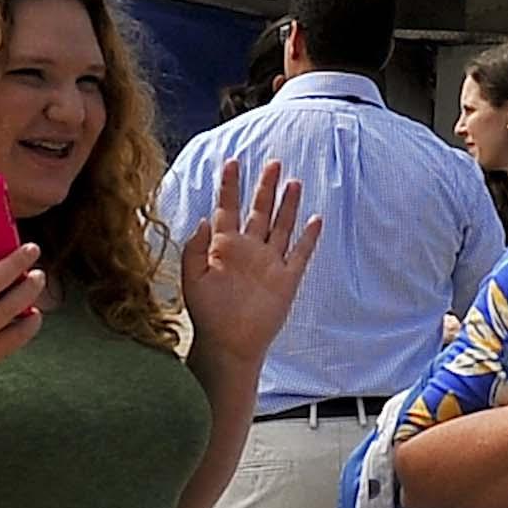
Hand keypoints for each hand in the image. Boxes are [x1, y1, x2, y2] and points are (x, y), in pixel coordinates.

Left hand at [172, 158, 319, 371]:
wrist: (228, 345)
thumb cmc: (207, 316)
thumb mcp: (192, 279)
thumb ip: (195, 249)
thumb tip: (205, 219)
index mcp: (224, 247)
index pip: (228, 208)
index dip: (230, 186)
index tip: (233, 162)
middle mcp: (249, 251)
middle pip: (260, 211)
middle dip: (266, 187)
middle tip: (273, 163)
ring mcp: (269, 263)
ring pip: (281, 227)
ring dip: (288, 205)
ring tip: (294, 182)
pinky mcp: (286, 279)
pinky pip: (300, 254)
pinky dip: (308, 237)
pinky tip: (315, 220)